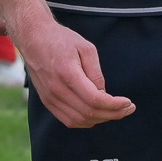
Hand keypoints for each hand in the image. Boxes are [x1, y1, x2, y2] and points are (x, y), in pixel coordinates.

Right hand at [14, 10, 133, 127]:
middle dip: (113, 114)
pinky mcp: (47, 101)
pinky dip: (85, 121)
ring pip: (79, 120)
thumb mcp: (86, 48)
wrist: (33, 38)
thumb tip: (104, 95)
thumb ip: (96, 73)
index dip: (115, 105)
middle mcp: (56, 89)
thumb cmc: (61, 40)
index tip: (128, 102)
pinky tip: (97, 114)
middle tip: (128, 109)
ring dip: (100, 119)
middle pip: (89, 113)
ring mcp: (49, 97)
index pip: (94, 100)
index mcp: (67, 73)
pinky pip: (68, 120)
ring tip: (115, 112)